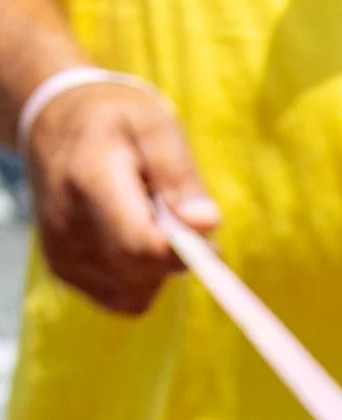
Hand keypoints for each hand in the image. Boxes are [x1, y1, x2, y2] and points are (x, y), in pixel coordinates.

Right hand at [25, 77, 216, 313]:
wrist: (51, 122)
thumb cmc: (114, 121)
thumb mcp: (153, 124)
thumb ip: (180, 174)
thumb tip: (207, 224)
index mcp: (88, 179)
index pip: (140, 245)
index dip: (183, 254)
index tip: (211, 245)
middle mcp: (66, 223)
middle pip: (142, 272)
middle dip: (172, 256)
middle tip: (172, 217)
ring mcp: (61, 252)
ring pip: (137, 292)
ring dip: (155, 267)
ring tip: (142, 220)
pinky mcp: (64, 272)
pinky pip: (124, 299)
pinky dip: (138, 278)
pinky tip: (128, 239)